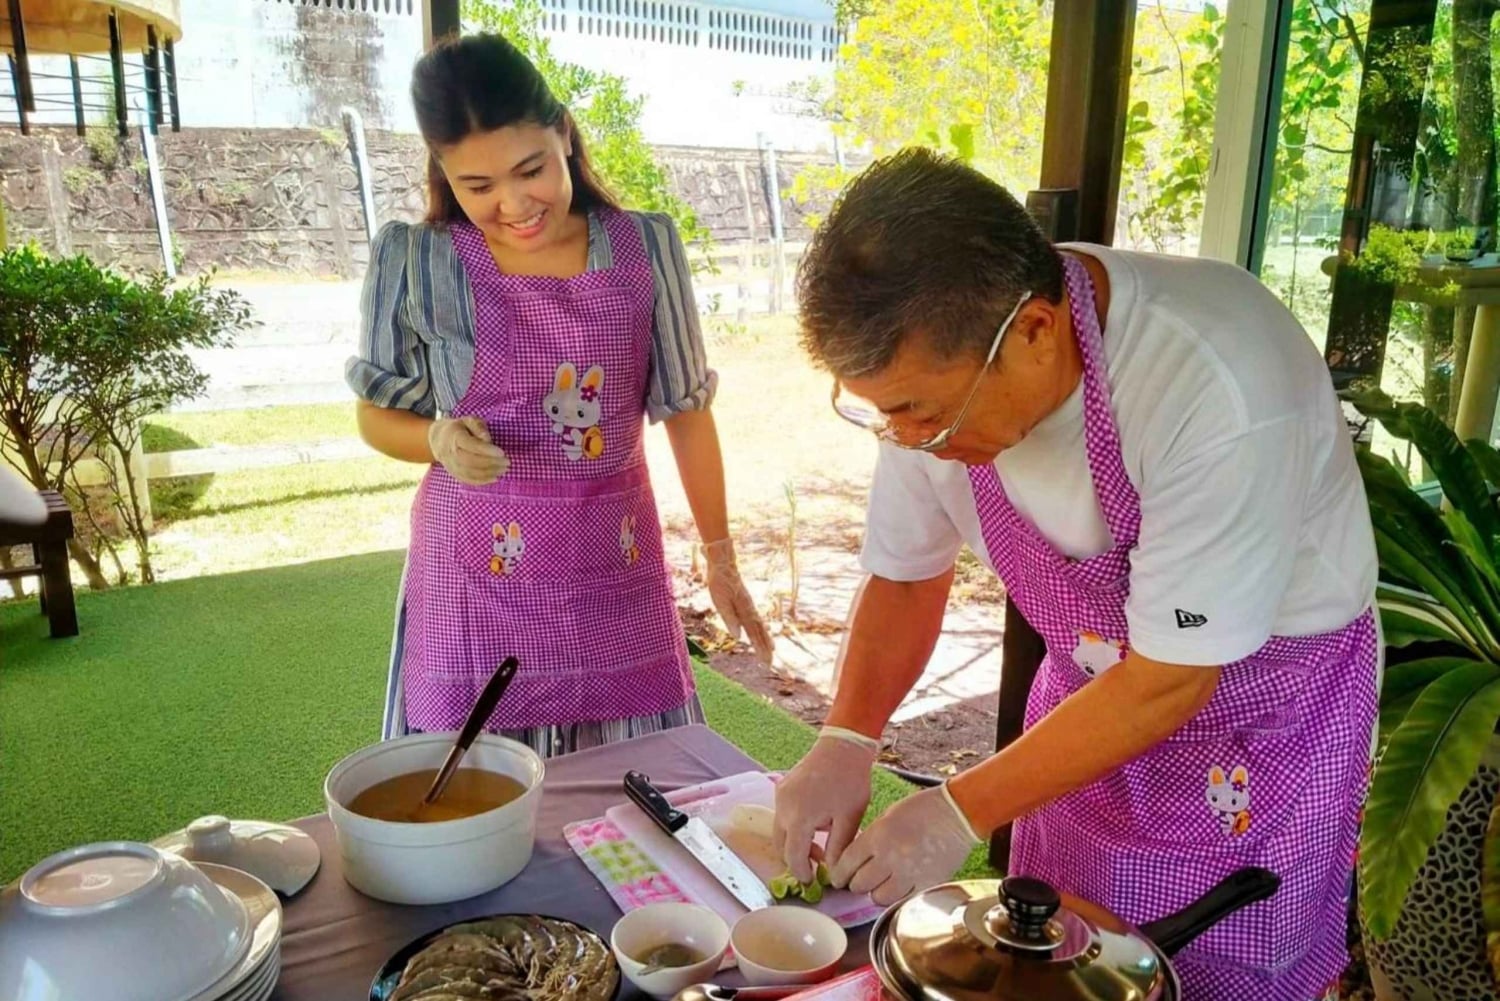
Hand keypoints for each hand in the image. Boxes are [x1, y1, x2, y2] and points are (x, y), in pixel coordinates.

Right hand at [429, 416, 508, 485]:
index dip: (487, 450)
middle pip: (471, 461)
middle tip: (507, 462)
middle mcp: (451, 453)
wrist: (439, 440)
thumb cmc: (459, 428)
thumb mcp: (468, 420)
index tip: (502, 452)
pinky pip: (468, 480)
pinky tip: (495, 477)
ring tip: (504, 469)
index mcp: (455, 437)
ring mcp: (452, 465)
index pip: (471, 445)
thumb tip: (487, 439)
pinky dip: (482, 481)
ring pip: (471, 473)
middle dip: (491, 463)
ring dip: (490, 473)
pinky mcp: (455, 473)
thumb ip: (478, 427)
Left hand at [702, 539, 773, 663]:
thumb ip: (730, 619)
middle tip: (769, 663)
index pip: (754, 634)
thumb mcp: (720, 602)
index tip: (765, 661)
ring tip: (772, 650)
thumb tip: (738, 637)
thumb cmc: (720, 583)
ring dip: (765, 639)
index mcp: (745, 612)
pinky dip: (761, 629)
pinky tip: (762, 632)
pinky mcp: (746, 604)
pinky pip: (756, 620)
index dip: (760, 648)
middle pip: (760, 632)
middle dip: (765, 648)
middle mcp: (750, 610)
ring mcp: (749, 606)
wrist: (723, 565)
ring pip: (760, 626)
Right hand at [773, 728, 877, 883]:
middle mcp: (783, 809)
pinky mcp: (782, 788)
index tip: (812, 881)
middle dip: (796, 859)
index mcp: (799, 819)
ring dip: (794, 842)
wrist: (842, 746)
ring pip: (779, 831)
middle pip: (781, 846)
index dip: (801, 873)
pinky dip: (793, 827)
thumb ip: (838, 849)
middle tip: (817, 864)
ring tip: (819, 845)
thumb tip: (833, 873)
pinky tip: (815, 825)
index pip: (792, 857)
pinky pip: (782, 815)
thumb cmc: (849, 782)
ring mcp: (779, 796)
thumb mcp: (849, 819)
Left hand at [830, 783, 981, 905]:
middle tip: (860, 879)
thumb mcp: (887, 817)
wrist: (957, 814)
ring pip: (878, 897)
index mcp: (878, 836)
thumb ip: (869, 839)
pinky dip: (897, 895)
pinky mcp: (926, 885)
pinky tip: (898, 885)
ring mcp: (909, 874)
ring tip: (880, 883)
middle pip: (859, 884)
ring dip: (876, 892)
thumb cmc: (922, 809)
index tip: (838, 878)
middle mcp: (890, 858)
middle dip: (856, 883)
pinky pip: (902, 900)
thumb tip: (854, 861)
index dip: (839, 874)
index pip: (846, 864)